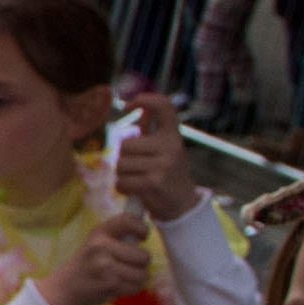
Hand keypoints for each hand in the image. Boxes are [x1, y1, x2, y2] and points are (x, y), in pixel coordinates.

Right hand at [37, 214, 152, 304]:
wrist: (63, 288)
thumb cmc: (85, 264)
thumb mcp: (95, 242)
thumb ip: (117, 236)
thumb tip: (146, 229)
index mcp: (99, 232)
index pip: (129, 221)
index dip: (142, 229)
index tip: (142, 237)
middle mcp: (102, 246)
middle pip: (143, 256)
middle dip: (141, 263)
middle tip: (130, 265)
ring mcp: (105, 266)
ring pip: (142, 274)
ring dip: (138, 278)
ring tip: (125, 277)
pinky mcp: (108, 284)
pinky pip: (135, 287)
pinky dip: (131, 289)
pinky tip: (120, 286)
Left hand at [109, 93, 199, 219]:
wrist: (183, 205)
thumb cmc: (169, 175)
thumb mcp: (166, 150)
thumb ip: (153, 131)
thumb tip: (141, 111)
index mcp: (173, 136)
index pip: (164, 106)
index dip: (144, 100)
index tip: (129, 106)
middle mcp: (170, 147)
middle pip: (125, 145)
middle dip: (124, 158)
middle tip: (136, 168)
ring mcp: (162, 165)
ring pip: (120, 164)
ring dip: (122, 175)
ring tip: (137, 180)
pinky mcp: (153, 183)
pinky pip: (121, 182)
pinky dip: (123, 188)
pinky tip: (135, 190)